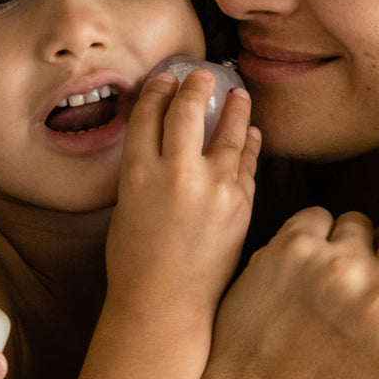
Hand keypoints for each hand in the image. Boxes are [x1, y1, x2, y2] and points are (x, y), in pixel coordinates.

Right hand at [105, 69, 259, 317]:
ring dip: (235, 108)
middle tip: (204, 74)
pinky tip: (251, 133)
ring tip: (239, 93)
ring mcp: (213, 188)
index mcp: (138, 173)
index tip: (167, 80)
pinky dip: (249, 144)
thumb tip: (164, 147)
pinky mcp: (240, 205)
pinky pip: (247, 164)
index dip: (159, 91)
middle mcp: (175, 173)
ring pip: (228, 132)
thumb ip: (145, 173)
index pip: (149, 115)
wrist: (165, 304)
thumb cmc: (135, 264)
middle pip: (188, 111)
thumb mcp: (127, 208)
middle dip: (196, 85)